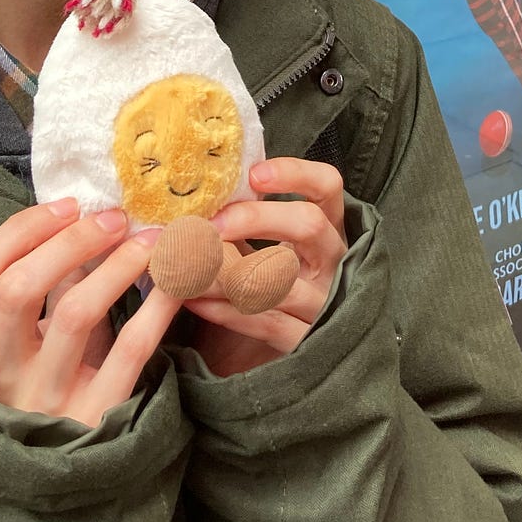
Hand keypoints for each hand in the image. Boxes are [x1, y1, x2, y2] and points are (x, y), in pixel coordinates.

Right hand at [0, 199, 182, 427]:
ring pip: (74, 314)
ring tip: (153, 240)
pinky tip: (177, 281)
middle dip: (70, 241)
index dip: (21, 230)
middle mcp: (7, 369)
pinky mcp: (96, 415)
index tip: (68, 206)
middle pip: (19, 287)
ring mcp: (49, 396)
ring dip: (118, 265)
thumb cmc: (49, 386)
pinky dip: (156, 308)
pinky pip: (129, 352)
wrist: (61, 486)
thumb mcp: (33, 341)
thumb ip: (48, 286)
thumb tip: (83, 217)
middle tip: (115, 219)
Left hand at [181, 158, 346, 376]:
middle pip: (308, 224)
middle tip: (213, 224)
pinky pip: (265, 322)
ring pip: (281, 279)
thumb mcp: (270, 245)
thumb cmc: (269, 280)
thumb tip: (198, 191)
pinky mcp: (304, 340)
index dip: (295, 174)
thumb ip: (247, 218)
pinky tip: (194, 299)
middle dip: (257, 218)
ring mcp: (323, 303)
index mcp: (328, 227)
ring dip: (228, 270)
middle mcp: (333, 261)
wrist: (280, 347)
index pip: (328, 185)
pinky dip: (225, 310)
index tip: (254, 175)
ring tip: (189, 263)